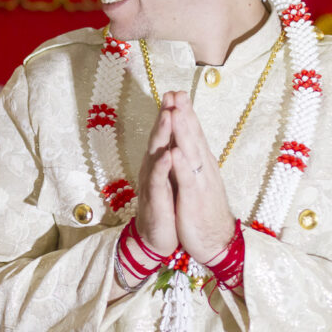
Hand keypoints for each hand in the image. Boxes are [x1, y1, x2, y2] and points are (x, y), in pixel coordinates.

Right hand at [135, 95, 178, 256]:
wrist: (156, 239)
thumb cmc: (166, 208)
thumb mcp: (171, 179)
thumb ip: (171, 157)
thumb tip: (175, 136)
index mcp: (161, 163)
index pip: (167, 135)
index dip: (172, 114)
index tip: (178, 92)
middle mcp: (154, 169)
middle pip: (159, 138)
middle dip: (166, 116)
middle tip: (171, 95)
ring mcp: (152, 184)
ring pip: (157, 154)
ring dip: (162, 134)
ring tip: (169, 115)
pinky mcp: (155, 201)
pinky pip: (158, 181)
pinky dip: (163, 167)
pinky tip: (168, 155)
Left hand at [166, 91, 235, 261]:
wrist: (217, 241)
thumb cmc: (204, 211)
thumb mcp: (198, 181)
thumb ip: (193, 162)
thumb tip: (186, 143)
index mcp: (202, 165)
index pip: (194, 135)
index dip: (185, 114)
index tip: (176, 94)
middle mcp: (203, 169)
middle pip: (193, 137)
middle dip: (184, 114)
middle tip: (177, 92)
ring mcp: (200, 183)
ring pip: (191, 153)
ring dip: (182, 132)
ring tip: (175, 111)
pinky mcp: (194, 199)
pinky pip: (187, 180)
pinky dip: (181, 165)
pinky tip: (175, 152)